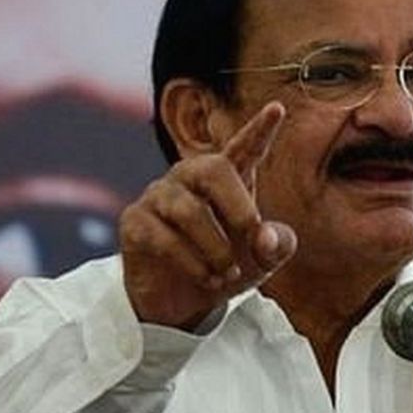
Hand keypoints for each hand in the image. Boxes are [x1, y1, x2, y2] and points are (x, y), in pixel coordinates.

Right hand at [119, 102, 296, 329]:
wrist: (184, 303)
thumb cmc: (226, 268)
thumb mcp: (263, 261)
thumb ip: (276, 245)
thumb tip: (263, 239)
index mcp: (225, 178)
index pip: (243, 148)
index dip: (259, 130)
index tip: (277, 108)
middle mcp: (189, 178)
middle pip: (213, 169)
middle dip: (239, 206)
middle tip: (254, 237)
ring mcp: (158, 197)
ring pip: (189, 212)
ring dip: (216, 248)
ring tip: (228, 274)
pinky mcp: (135, 222)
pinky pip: (164, 238)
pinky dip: (194, 264)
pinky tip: (209, 280)